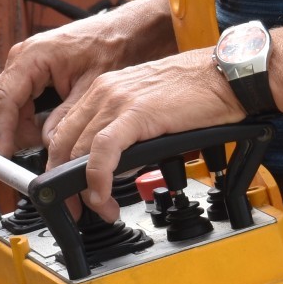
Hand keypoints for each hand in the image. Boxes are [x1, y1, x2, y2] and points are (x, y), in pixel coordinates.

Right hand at [0, 0, 171, 155]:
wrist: (125, 31)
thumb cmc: (110, 47)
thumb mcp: (90, 87)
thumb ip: (66, 117)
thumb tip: (48, 143)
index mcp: (32, 56)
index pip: (4, 99)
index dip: (1, 131)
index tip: (4, 154)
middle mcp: (23, 57)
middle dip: (8, 128)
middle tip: (26, 150)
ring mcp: (26, 62)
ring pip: (8, 102)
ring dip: (21, 124)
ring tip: (45, 140)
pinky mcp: (33, 69)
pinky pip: (20, 98)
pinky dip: (28, 116)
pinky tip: (47, 127)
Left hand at [40, 48, 241, 219]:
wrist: (223, 75)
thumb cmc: (194, 90)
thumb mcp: (146, 106)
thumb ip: (123, 128)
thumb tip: (112, 164)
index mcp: (103, 89)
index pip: (63, 131)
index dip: (59, 167)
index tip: (67, 191)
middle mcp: (104, 92)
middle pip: (63, 143)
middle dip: (65, 184)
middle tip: (79, 209)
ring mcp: (118, 100)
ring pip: (78, 150)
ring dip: (84, 190)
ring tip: (102, 209)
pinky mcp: (137, 113)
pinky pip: (103, 150)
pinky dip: (96, 178)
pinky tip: (101, 196)